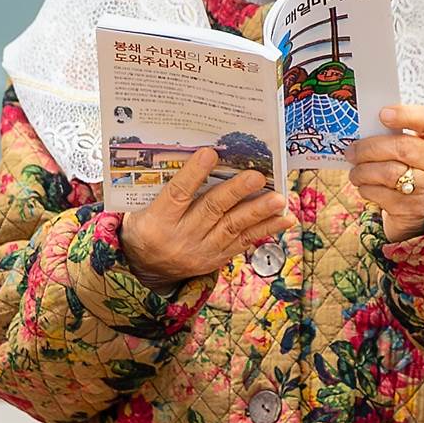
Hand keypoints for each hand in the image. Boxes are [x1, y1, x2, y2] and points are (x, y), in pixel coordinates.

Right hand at [119, 146, 284, 285]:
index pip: (177, 194)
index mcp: (157, 221)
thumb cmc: (145, 227)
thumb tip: (188, 155)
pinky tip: (284, 218)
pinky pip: (243, 243)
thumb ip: (158, 188)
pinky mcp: (217, 258)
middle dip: (236, 192)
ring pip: (233, 227)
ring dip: (258, 212)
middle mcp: (181, 237)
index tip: (209, 153)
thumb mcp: (139, 210)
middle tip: (257, 177)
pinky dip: (266, 230)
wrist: (146, 269)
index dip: (193, 174)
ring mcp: (201, 251)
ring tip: (278, 199)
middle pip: (212, 211)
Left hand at [344, 105, 423, 242]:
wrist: (422, 207)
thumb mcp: (413, 146)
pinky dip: (366, 188)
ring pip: (388, 173)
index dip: (406, 115)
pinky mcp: (411, 208)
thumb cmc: (412, 167)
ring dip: (363, 171)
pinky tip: (365, 185)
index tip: (383, 114)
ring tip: (355, 171)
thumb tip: (363, 128)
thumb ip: (394, 134)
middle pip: (402, 148)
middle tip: (352, 151)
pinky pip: (380, 194)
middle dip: (369, 148)